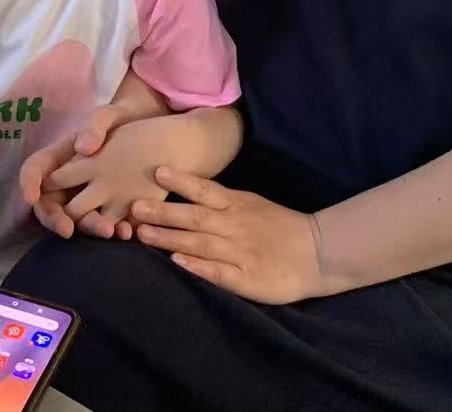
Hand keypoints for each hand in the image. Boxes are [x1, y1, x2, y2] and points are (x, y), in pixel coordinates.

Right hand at [19, 102, 141, 240]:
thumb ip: (95, 125)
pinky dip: (114, 230)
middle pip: (51, 205)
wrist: (150, 130)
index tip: (31, 198)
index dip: (28, 185)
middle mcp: (68, 183)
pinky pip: (105, 224)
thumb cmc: (120, 120)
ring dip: (89, 228)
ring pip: (79, 219)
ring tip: (108, 231)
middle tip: (68, 230)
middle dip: (56, 219)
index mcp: (59, 159)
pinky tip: (126, 231)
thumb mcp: (108, 115)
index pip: (34, 171)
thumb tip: (82, 148)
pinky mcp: (109, 209)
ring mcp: (88, 198)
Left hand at [131, 169, 326, 304]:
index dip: (182, 181)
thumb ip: (221, 200)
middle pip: (195, 216)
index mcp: (237, 205)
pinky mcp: (246, 279)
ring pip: (200, 243)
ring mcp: (240, 252)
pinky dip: (198, 267)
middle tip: (134, 206)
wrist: (317, 253)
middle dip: (163, 211)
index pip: (206, 190)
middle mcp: (235, 226)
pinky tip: (178, 263)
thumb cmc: (279, 226)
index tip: (157, 171)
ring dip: (170, 238)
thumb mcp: (251, 203)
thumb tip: (185, 190)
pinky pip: (219, 272)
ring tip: (143, 233)